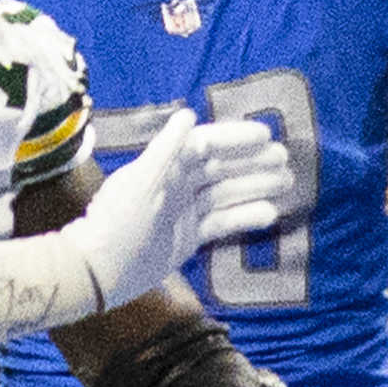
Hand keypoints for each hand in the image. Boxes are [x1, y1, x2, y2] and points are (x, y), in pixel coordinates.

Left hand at [70, 110, 296, 307]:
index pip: (206, 144)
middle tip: (285, 160)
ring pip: (227, 194)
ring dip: (256, 187)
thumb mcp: (140, 182)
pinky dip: (245, 217)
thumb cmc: (118, 222)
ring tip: (287, 183)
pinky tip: (270, 213)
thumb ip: (166, 150)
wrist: (100, 271)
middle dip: (253, 162)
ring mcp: (185, 211)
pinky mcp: (190, 236)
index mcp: (165, 167)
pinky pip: (223, 222)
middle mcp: (177, 185)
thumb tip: (188, 115)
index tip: (266, 135)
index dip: (235, 138)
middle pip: (221, 168)